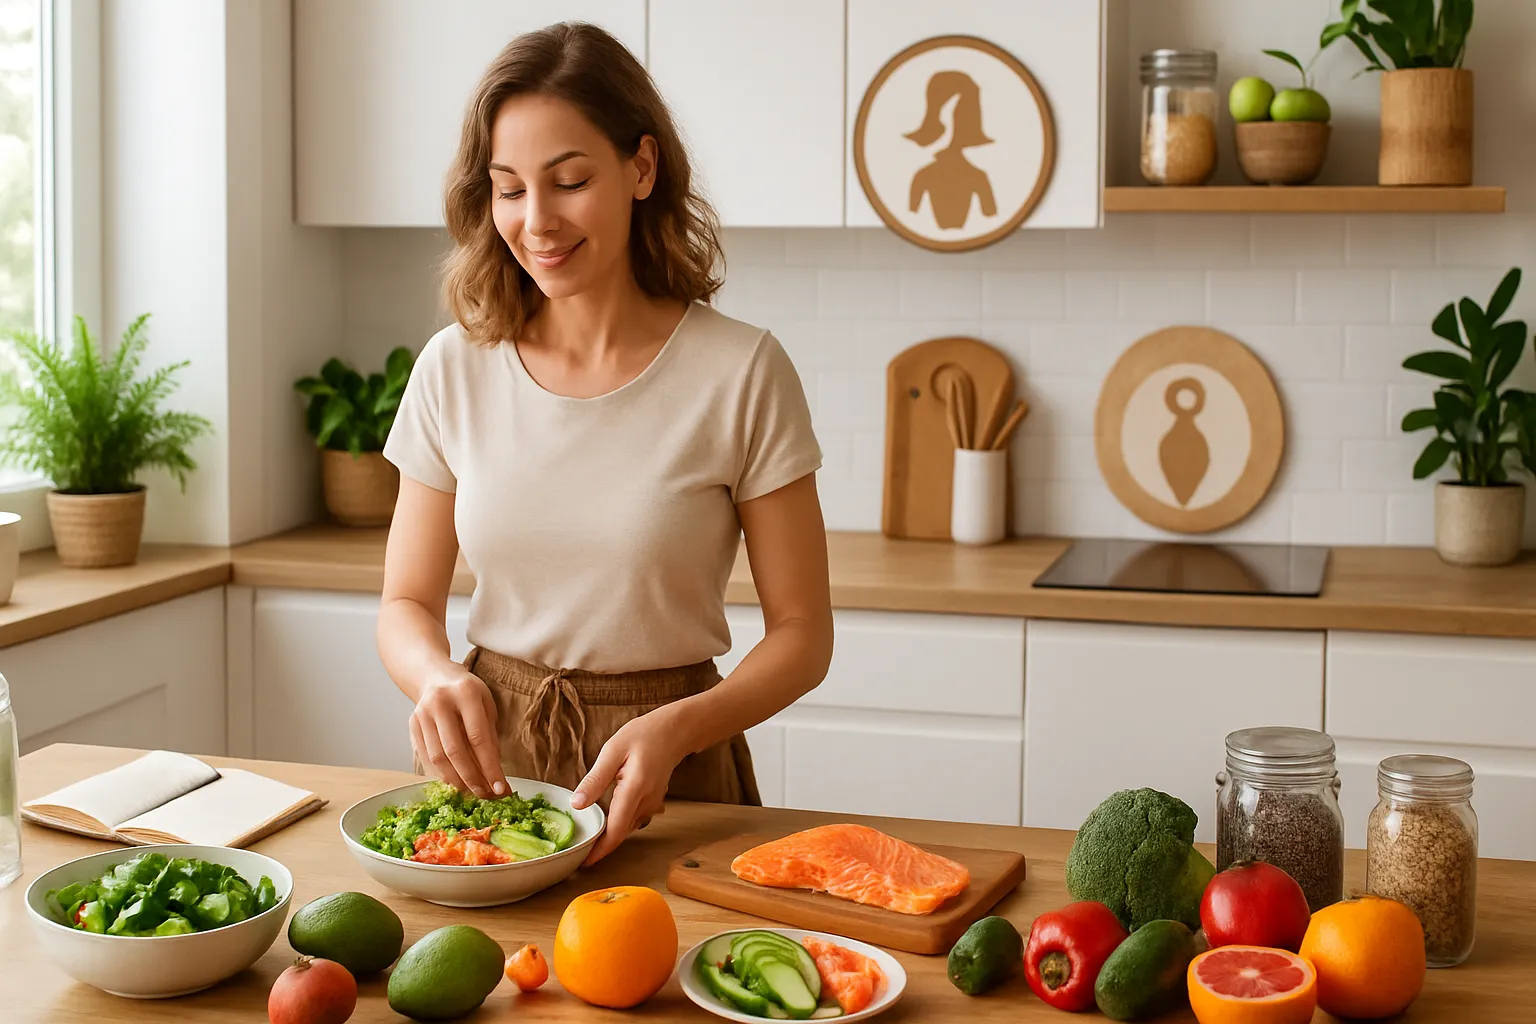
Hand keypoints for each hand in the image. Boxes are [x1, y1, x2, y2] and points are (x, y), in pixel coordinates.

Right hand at [410, 670, 505, 799]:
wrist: (434, 675)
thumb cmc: (467, 692)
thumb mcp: (486, 705)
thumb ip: (490, 735)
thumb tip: (494, 773)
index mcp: (466, 693)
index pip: (479, 738)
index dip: (490, 767)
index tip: (501, 788)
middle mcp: (440, 703)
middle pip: (455, 751)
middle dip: (473, 779)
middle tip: (488, 795)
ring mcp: (422, 715)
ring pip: (438, 758)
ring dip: (457, 781)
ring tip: (473, 792)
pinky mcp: (412, 726)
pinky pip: (426, 758)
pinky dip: (442, 774)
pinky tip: (456, 782)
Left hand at [570, 712, 685, 865]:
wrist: (675, 731)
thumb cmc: (644, 735)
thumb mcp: (613, 750)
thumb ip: (595, 779)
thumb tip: (577, 804)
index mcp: (635, 790)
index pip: (616, 830)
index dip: (600, 850)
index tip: (583, 862)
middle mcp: (646, 802)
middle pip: (621, 833)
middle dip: (601, 845)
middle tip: (578, 850)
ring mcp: (652, 803)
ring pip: (628, 827)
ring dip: (610, 834)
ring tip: (588, 837)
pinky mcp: (653, 801)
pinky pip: (634, 818)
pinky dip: (619, 822)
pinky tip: (606, 817)